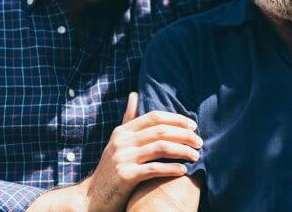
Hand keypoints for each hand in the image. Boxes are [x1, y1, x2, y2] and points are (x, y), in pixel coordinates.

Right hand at [80, 92, 201, 211]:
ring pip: (161, 148)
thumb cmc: (111, 169)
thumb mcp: (118, 142)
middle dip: (184, 135)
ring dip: (183, 150)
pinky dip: (171, 168)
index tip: (193, 126)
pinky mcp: (125, 176)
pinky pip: (154, 169)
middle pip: (161, 131)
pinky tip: (183, 170)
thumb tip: (134, 94)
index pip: (154, 117)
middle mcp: (122, 141)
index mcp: (122, 131)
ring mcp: (122, 158)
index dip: (176, 119)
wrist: (91, 198)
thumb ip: (128, 120)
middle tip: (200, 142)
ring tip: (196, 155)